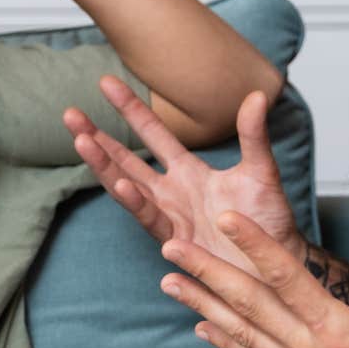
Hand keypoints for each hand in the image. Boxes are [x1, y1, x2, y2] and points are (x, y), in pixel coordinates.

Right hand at [64, 76, 300, 270]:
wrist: (277, 265)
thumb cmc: (269, 222)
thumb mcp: (261, 172)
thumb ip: (253, 135)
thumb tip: (257, 93)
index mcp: (190, 172)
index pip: (153, 134)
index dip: (130, 109)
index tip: (106, 82)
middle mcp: (173, 193)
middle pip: (127, 160)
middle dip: (98, 138)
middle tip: (70, 114)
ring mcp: (171, 218)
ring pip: (128, 188)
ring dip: (104, 166)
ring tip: (81, 142)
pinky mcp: (177, 242)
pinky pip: (152, 218)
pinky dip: (137, 202)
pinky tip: (121, 184)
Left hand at [159, 188, 348, 347]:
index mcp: (338, 329)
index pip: (285, 277)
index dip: (253, 244)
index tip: (224, 218)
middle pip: (248, 305)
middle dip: (206, 273)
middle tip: (172, 246)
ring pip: (243, 334)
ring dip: (204, 306)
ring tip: (170, 282)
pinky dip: (226, 342)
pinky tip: (202, 327)